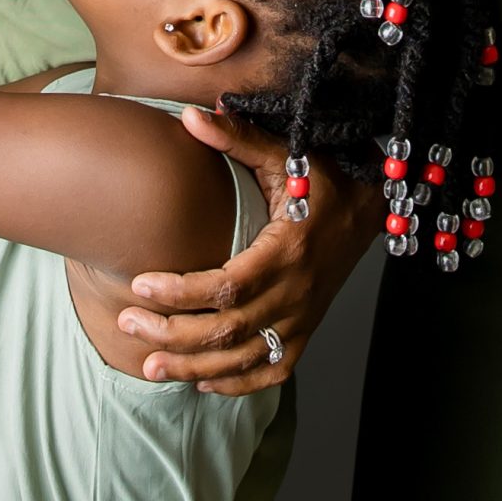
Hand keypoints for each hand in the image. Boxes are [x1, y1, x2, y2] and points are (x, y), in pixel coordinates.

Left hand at [116, 107, 381, 394]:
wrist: (372, 208)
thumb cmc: (325, 179)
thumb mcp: (287, 154)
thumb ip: (238, 139)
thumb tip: (191, 116)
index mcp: (288, 251)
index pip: (227, 285)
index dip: (181, 291)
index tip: (139, 285)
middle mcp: (296, 293)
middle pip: (228, 330)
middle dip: (173, 332)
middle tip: (129, 322)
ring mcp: (302, 319)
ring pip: (243, 358)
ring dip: (192, 365)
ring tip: (148, 364)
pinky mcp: (306, 333)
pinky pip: (271, 372)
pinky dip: (236, 383)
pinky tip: (200, 380)